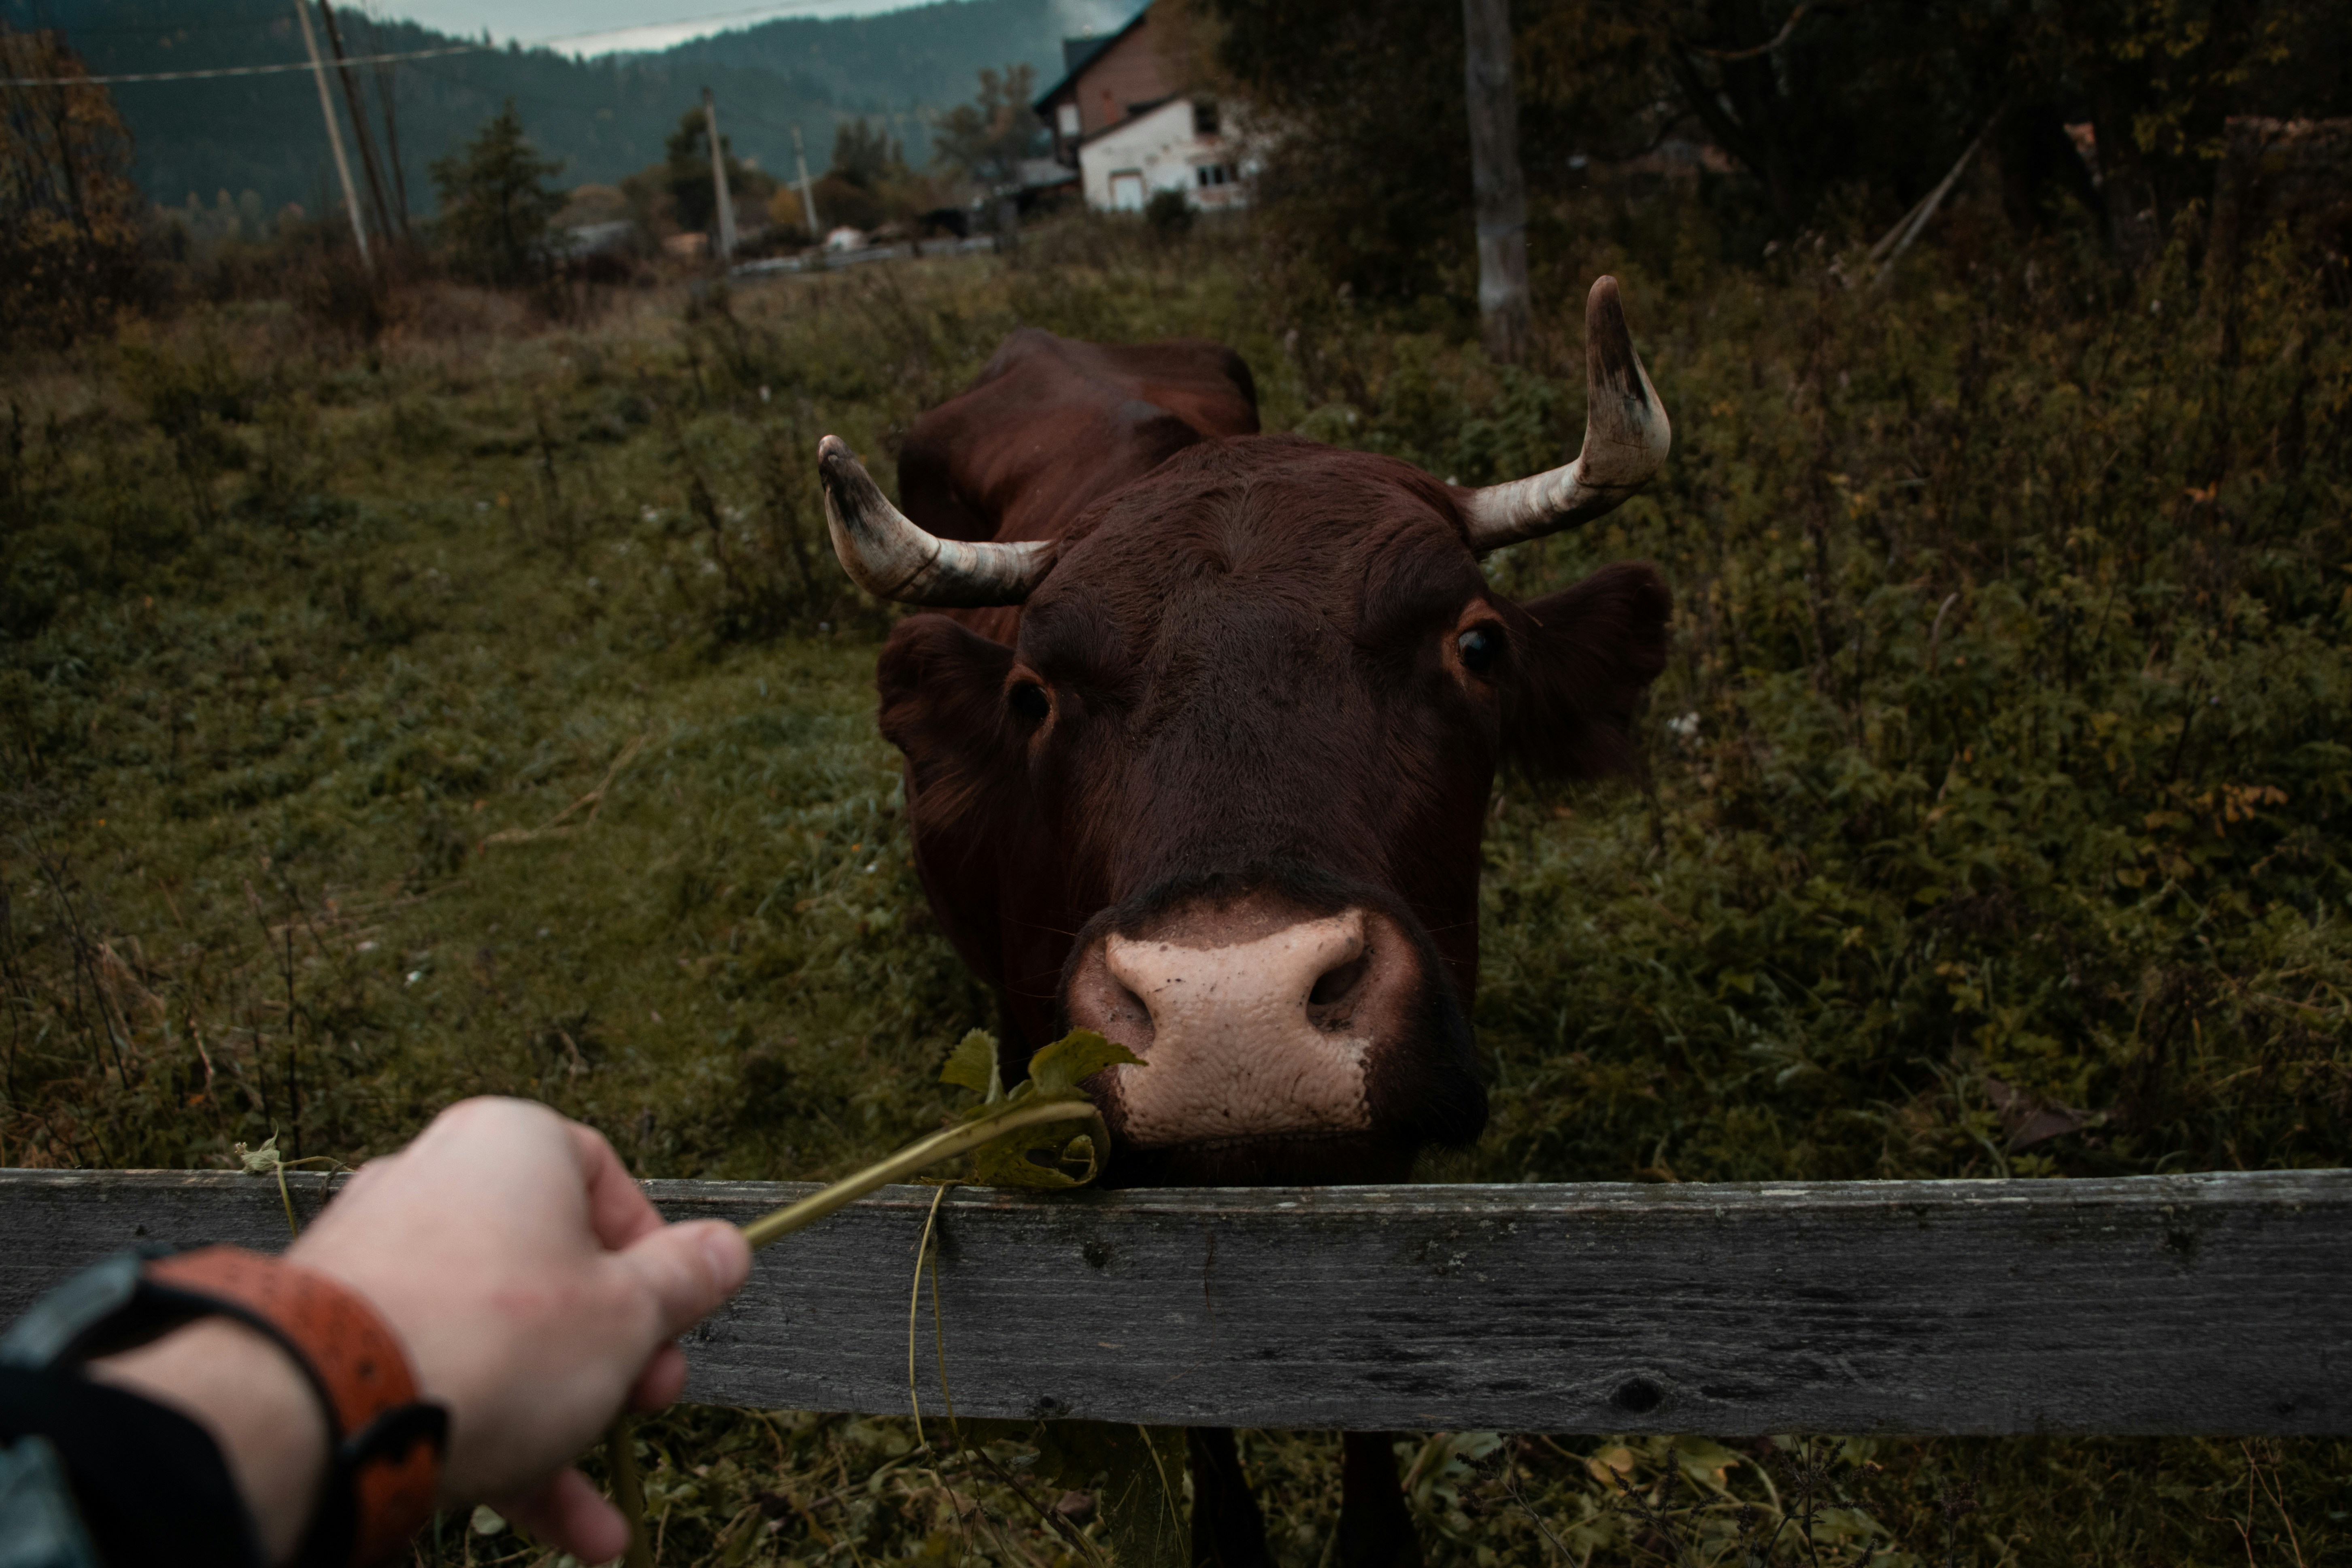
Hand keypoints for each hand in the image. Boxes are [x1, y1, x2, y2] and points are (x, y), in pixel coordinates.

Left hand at [290, 1097, 750, 1561]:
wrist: (326, 1407)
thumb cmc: (496, 1338)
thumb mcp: (629, 1313)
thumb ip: (687, 1280)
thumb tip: (729, 1249)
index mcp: (512, 1147)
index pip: (607, 1182)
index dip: (654, 1258)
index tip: (673, 1319)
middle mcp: (441, 1185)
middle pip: (556, 1272)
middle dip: (614, 1356)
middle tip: (645, 1401)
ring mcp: (384, 1262)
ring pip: (503, 1342)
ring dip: (564, 1423)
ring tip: (603, 1507)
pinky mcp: (345, 1336)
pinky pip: (445, 1378)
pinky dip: (501, 1441)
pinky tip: (561, 1525)